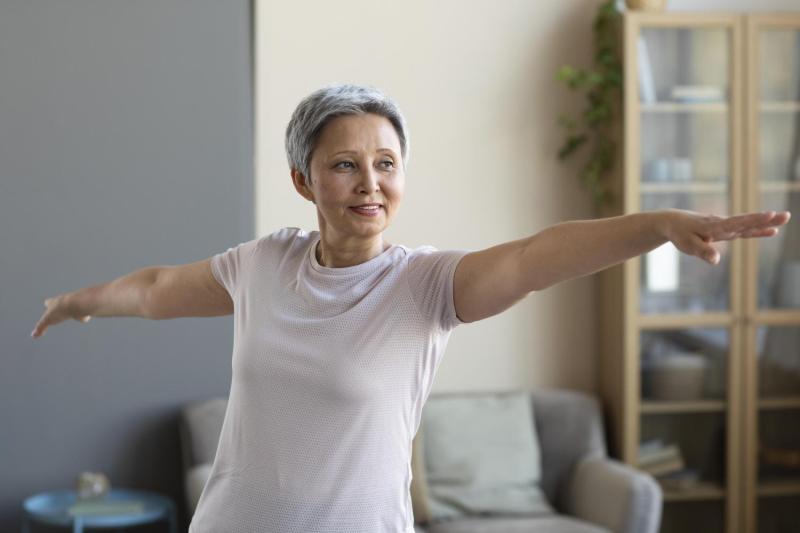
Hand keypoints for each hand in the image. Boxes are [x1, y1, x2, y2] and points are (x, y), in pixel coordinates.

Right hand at [31, 293, 91, 337]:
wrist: (77, 304)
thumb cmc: (60, 310)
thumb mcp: (47, 320)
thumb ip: (40, 328)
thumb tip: (33, 335)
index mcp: (55, 302)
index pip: (49, 302)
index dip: (48, 304)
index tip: (47, 303)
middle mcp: (65, 300)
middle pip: (62, 302)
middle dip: (62, 306)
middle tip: (61, 307)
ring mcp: (76, 303)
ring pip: (74, 307)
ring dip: (75, 311)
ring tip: (75, 314)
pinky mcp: (84, 307)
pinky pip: (84, 313)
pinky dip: (83, 316)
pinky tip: (85, 318)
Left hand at [663, 208, 791, 264]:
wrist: (673, 222)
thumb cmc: (680, 234)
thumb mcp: (688, 245)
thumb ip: (703, 252)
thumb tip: (716, 261)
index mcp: (715, 226)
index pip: (737, 223)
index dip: (753, 220)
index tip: (770, 214)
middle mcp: (723, 224)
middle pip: (748, 221)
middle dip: (766, 219)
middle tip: (786, 215)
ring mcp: (726, 226)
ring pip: (748, 224)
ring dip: (766, 222)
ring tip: (784, 219)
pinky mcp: (725, 229)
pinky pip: (744, 230)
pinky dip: (757, 230)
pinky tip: (771, 231)